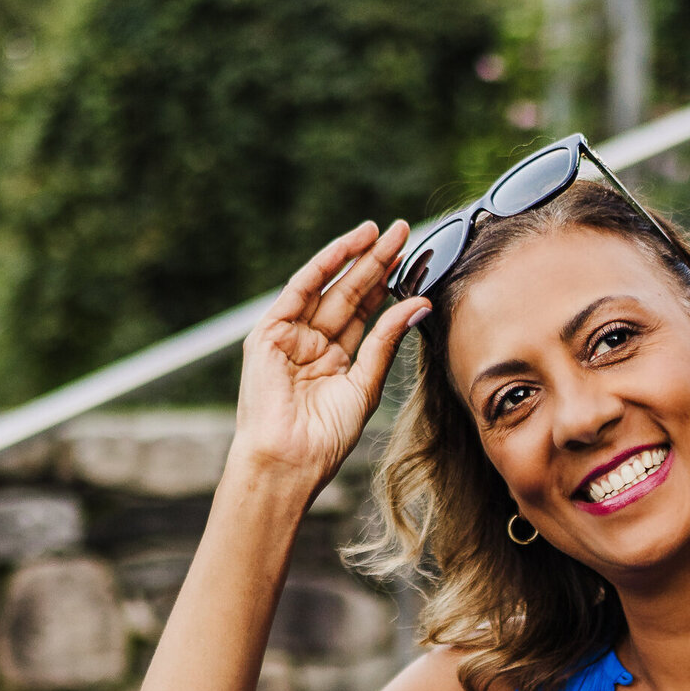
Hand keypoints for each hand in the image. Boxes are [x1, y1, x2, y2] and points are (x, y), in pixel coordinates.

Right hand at [228, 220, 428, 498]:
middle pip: (349, 293)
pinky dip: (324, 265)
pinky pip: (300, 290)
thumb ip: (387, 340)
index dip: (387, 285)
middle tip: (403, 231)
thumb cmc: (325, 437)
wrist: (290, 459)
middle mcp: (312, 343)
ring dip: (354, 257)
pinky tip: (349, 246)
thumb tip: (420, 303)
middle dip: (375, 262)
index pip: (364, 313)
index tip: (413, 259)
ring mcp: (289, 335)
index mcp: (335, 360)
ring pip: (328, 287)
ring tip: (382, 231)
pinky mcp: (269, 331)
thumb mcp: (366, 384)